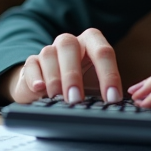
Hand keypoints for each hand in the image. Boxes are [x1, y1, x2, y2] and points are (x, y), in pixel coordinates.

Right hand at [5, 29, 123, 104]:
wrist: (49, 88)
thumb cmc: (79, 86)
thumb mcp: (96, 87)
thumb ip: (107, 92)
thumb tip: (120, 107)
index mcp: (91, 43)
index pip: (103, 51)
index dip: (109, 75)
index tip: (112, 99)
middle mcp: (69, 43)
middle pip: (69, 46)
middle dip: (73, 74)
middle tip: (77, 99)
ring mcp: (49, 51)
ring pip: (49, 54)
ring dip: (54, 78)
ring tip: (58, 98)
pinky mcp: (31, 63)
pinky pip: (31, 65)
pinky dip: (35, 77)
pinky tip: (40, 89)